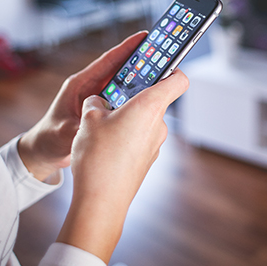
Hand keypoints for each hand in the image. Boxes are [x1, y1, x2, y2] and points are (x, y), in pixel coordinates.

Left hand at [17, 31, 148, 180]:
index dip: (125, 48)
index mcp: (80, 84)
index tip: (144, 37)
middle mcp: (90, 87)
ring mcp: (97, 98)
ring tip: (163, 74)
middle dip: (140, 61)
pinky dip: (135, 97)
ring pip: (123, 84)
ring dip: (141, 80)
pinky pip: (123, 99)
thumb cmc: (49, 138)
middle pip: (120, 69)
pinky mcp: (102, 109)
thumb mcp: (63, 133)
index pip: (107, 61)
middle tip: (162, 54)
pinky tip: (150, 100)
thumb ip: (80, 128)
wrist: (44, 151)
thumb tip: (96, 126)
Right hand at [57, 67, 188, 262]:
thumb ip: (96, 102)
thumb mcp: (88, 120)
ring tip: (100, 124)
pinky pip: (138, 138)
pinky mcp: (147, 159)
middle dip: (132, 95)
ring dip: (126, 117)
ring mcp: (155, 144)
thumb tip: (98, 102)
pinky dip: (125, 135)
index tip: (159, 63)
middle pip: (154, 99)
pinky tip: (104, 144)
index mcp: (149, 107)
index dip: (171, 67)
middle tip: (111, 96)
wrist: (101, 202)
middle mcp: (158, 125)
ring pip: (144, 120)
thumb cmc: (98, 158)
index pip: (178, 79)